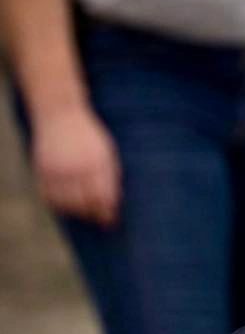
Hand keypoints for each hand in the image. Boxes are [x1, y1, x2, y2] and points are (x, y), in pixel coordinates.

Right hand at [31, 103, 120, 226]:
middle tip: (98, 218)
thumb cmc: (89, 135)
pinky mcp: (42, 169)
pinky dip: (58, 204)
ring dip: (76, 211)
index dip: (108, 212)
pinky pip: (49, 196)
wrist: (59, 113)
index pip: (103, 197)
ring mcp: (56, 169)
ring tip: (83, 210)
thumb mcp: (107, 152)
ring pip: (66, 203)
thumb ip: (111, 177)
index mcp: (96, 163)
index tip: (111, 220)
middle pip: (84, 203)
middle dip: (93, 214)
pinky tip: (66, 203)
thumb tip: (114, 203)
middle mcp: (75, 167)